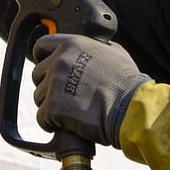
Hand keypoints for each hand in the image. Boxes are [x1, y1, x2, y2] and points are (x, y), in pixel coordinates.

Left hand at [32, 34, 150, 147]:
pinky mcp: (53, 107)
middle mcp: (60, 60)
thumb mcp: (114, 52)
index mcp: (72, 44)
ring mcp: (54, 83)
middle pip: (38, 74)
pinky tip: (67, 125)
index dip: (42, 59)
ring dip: (50, 106)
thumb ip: (94, 48)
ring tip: (71, 112)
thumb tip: (90, 49)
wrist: (131, 109)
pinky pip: (42, 118)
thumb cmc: (128, 84)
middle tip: (65, 97)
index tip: (47, 70)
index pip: (41, 46)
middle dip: (48, 86)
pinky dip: (51, 124)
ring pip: (39, 97)